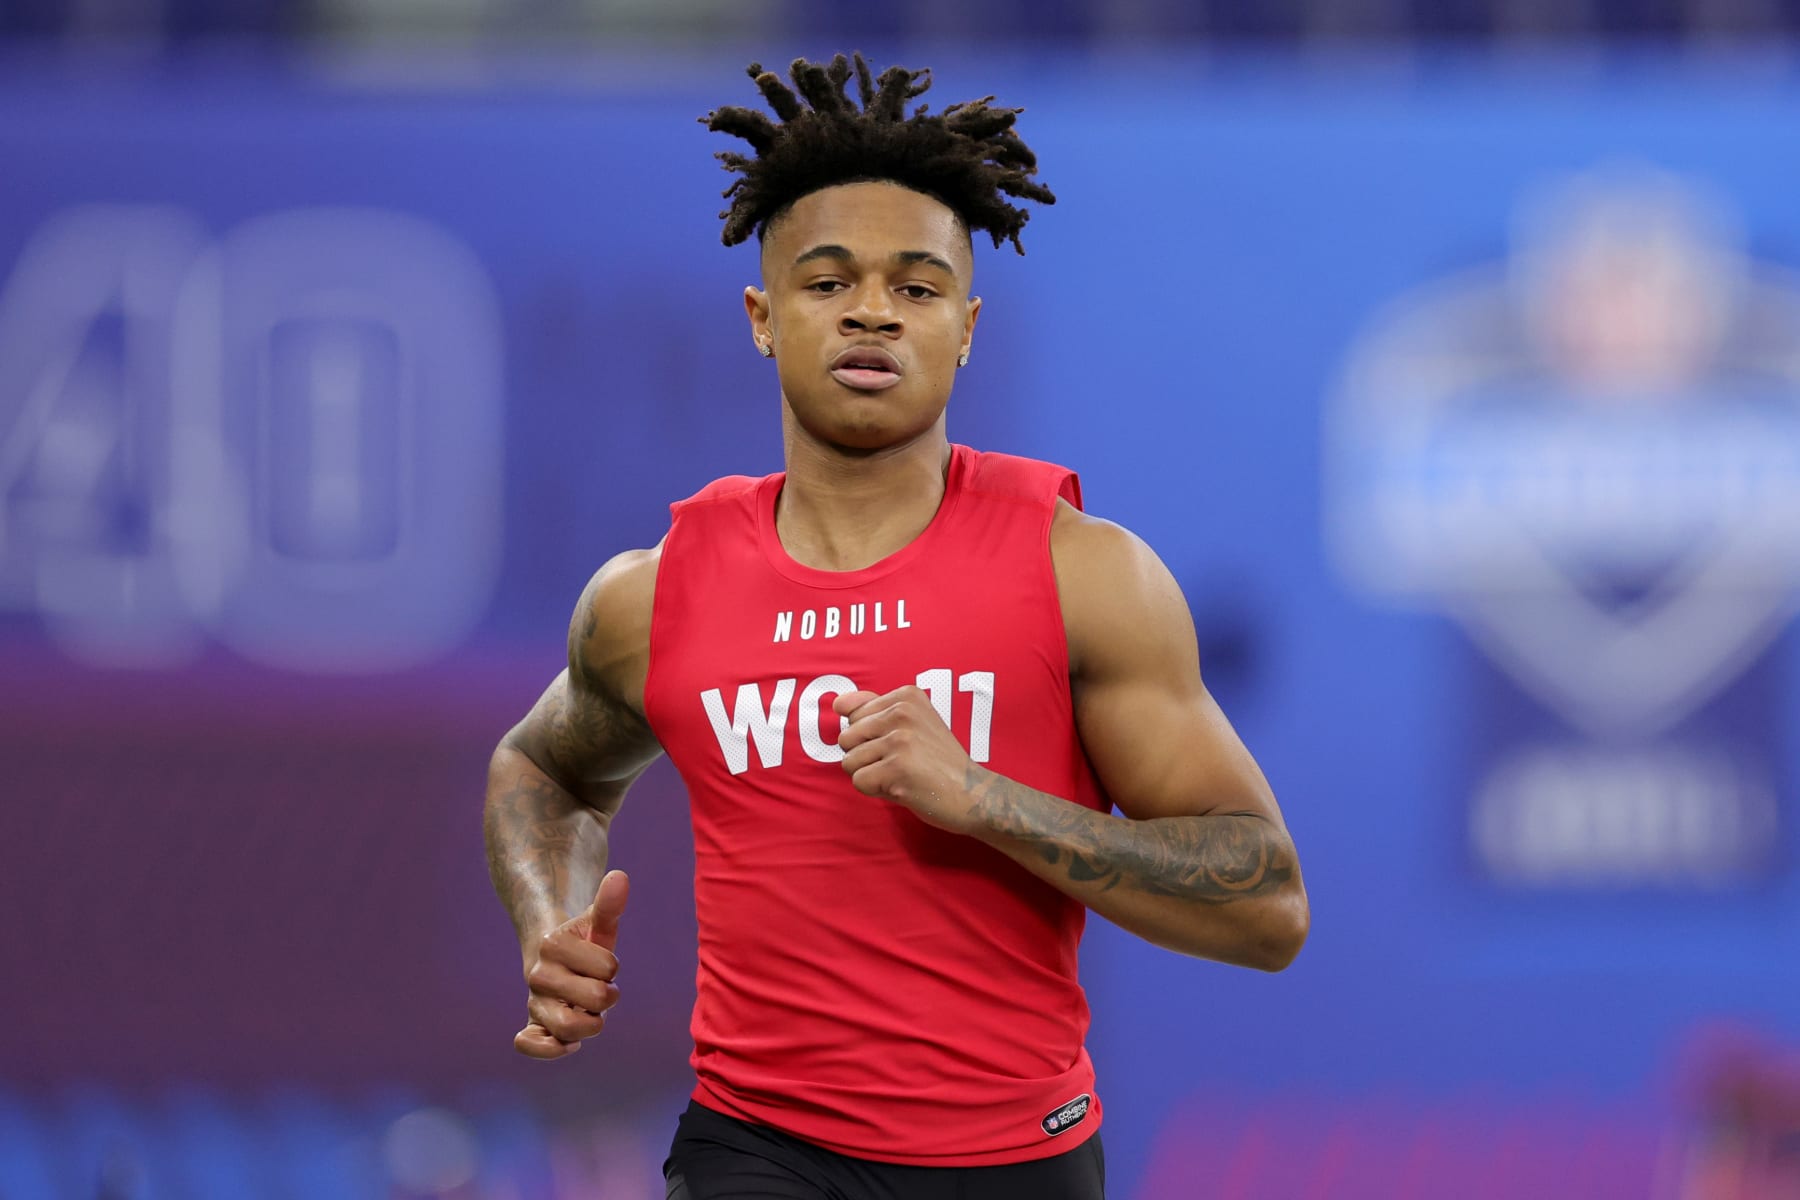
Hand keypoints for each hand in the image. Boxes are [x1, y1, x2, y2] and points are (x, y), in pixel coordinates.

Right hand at [514, 869, 627, 1059]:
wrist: (554, 962)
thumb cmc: (584, 945)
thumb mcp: (597, 925)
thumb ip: (608, 905)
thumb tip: (621, 876)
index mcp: (553, 944)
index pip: (606, 968)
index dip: (611, 969)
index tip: (602, 964)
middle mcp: (538, 974)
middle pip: (594, 999)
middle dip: (607, 997)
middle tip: (600, 990)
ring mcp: (534, 1001)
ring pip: (568, 1027)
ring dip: (590, 1024)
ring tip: (590, 1015)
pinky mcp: (532, 1026)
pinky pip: (529, 1044)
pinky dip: (549, 1049)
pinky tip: (569, 1044)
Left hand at [833, 687, 984, 835]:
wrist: (974, 794)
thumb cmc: (939, 762)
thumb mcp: (914, 723)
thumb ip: (875, 709)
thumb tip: (837, 702)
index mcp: (907, 696)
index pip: (853, 715)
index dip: (870, 738)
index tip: (902, 745)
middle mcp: (903, 712)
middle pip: (846, 738)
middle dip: (866, 757)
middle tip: (900, 763)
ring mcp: (900, 740)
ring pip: (849, 762)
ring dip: (871, 776)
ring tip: (901, 776)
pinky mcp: (897, 768)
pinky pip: (859, 781)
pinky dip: (876, 791)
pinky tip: (902, 788)